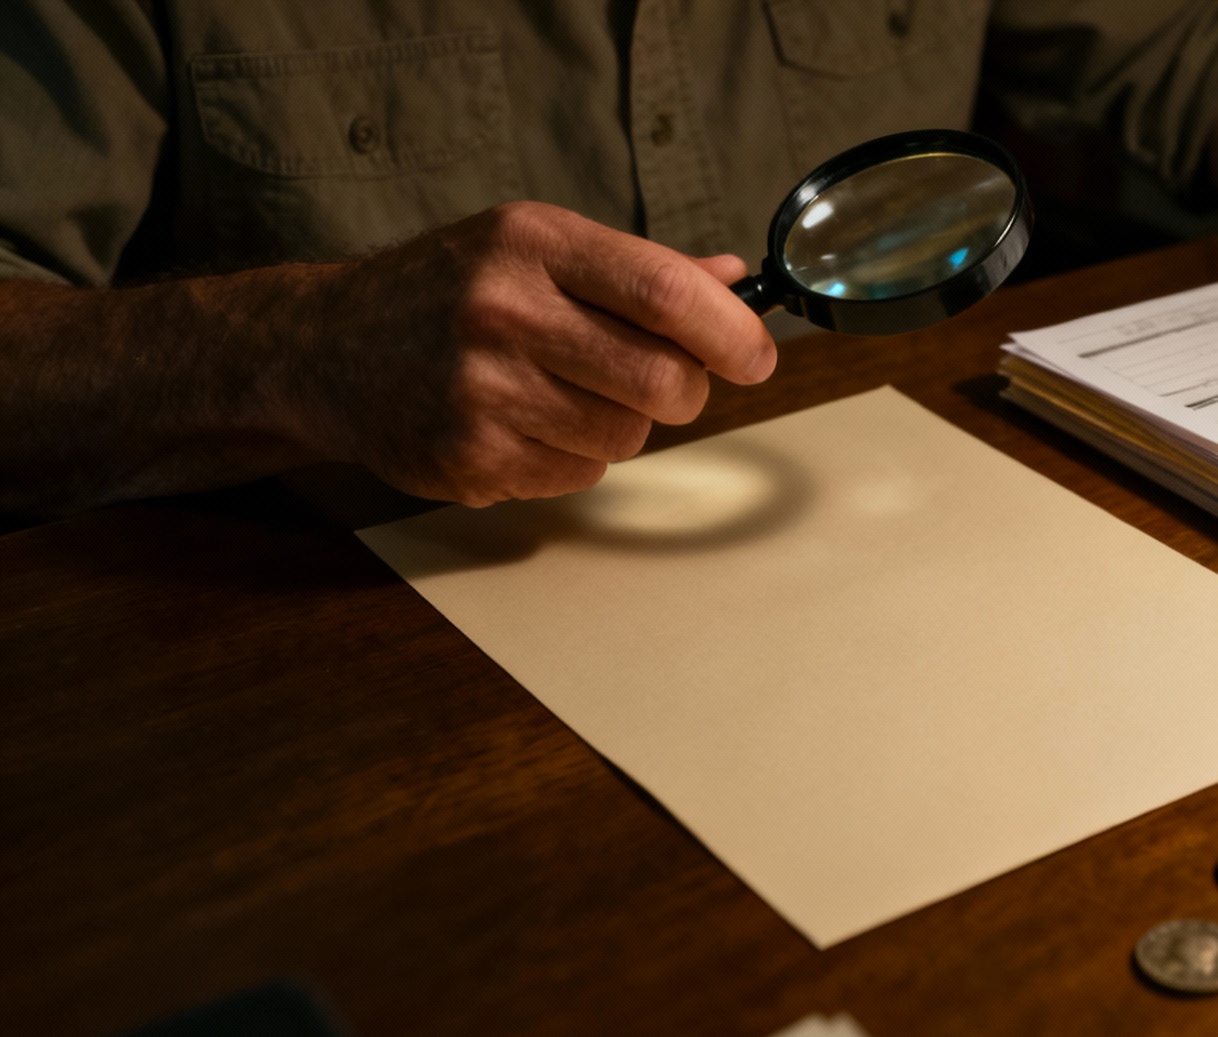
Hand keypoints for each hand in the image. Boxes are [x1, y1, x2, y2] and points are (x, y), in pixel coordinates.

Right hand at [288, 201, 775, 505]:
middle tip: (668, 384)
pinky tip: (526, 424)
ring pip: (626, 435)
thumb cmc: (446, 291)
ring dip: (623, 424)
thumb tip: (732, 282)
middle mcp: (502, 311)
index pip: (664, 292)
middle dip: (685, 390)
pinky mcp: (468, 457)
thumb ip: (636, 269)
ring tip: (569, 393)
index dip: (730, 332)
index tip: (756, 355)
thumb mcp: (533, 249)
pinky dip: (574, 457)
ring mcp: (480, 391)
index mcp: (530, 243)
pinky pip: (578, 474)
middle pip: (660, 378)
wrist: (323, 348)